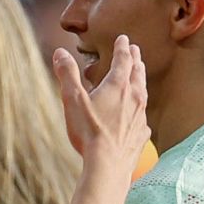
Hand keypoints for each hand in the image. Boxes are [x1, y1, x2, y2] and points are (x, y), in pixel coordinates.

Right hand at [53, 35, 149, 176]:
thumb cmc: (89, 132)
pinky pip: (143, 117)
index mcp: (117, 86)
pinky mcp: (141, 134)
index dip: (122, 47)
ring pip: (143, 92)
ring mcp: (140, 116)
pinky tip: (139, 115)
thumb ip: (67, 75)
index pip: (123, 60)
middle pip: (137, 73)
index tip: (123, 39)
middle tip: (135, 50)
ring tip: (139, 75)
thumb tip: (60, 52)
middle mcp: (133, 98)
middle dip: (135, 60)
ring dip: (140, 80)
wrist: (108, 164)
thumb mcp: (72, 100)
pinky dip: (140, 110)